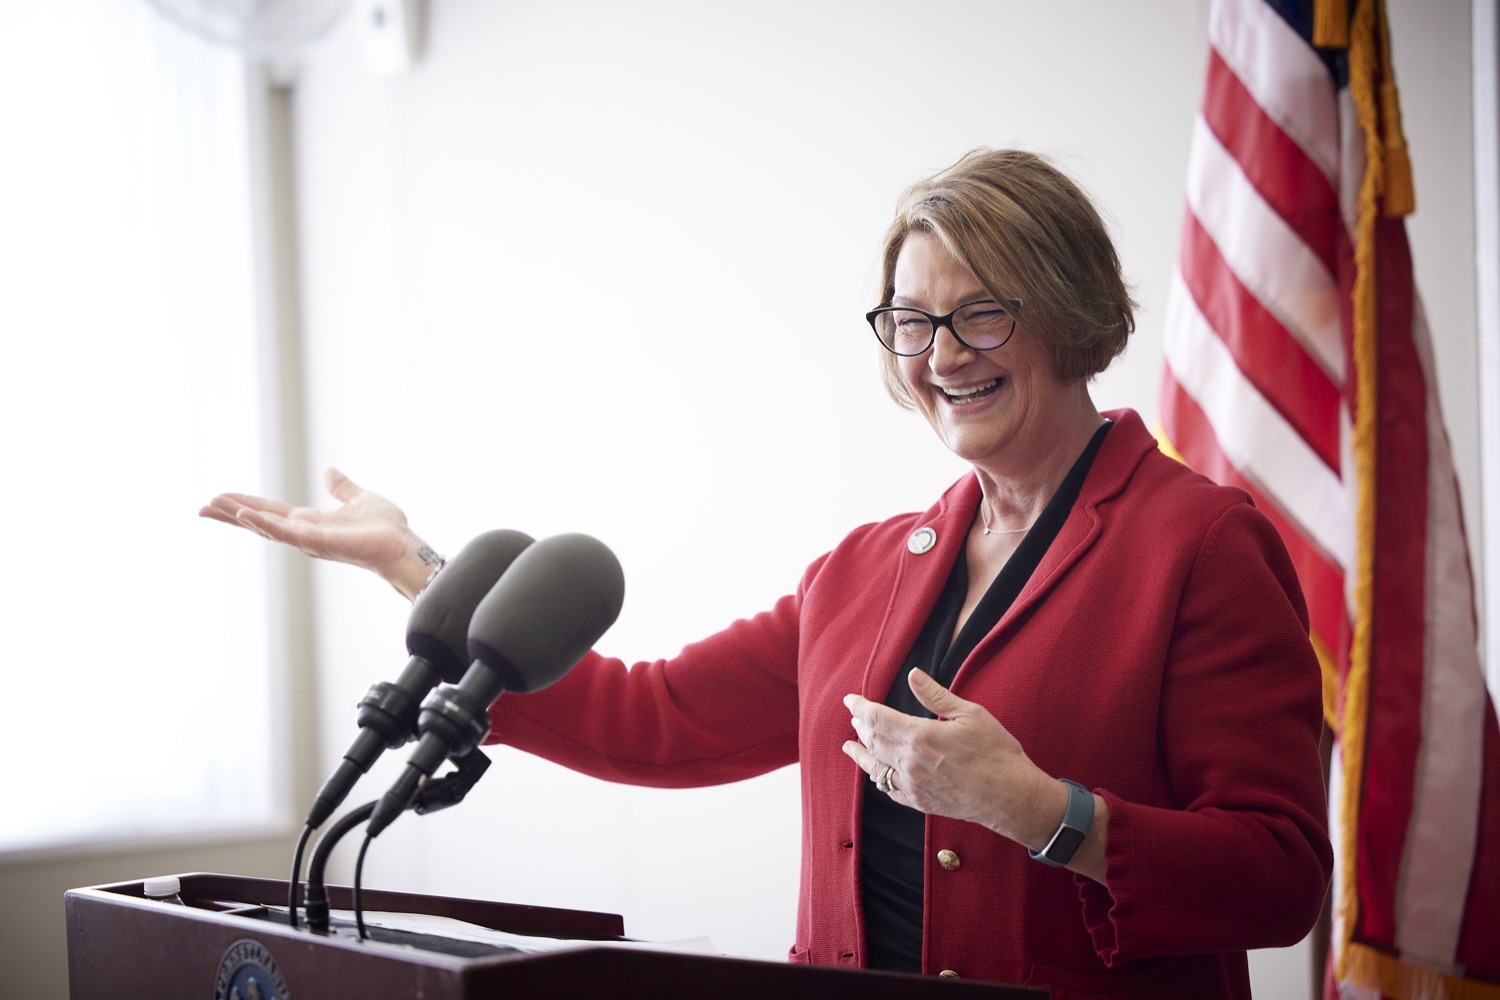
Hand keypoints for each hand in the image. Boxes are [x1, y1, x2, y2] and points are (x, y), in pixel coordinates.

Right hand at [200, 468, 438, 598]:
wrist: (404, 546)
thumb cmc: (386, 530)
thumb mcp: (359, 500)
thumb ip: (342, 488)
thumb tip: (329, 472)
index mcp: (311, 522)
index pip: (270, 511)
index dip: (246, 504)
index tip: (220, 497)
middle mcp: (305, 534)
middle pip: (260, 522)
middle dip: (231, 514)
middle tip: (202, 506)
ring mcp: (309, 541)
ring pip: (266, 528)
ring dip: (240, 517)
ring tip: (213, 506)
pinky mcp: (319, 543)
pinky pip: (286, 533)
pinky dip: (265, 525)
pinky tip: (245, 515)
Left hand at [841, 668, 1056, 845]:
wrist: (1010, 797)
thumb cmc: (996, 753)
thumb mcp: (970, 714)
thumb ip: (936, 696)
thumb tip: (913, 675)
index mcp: (920, 736)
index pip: (877, 718)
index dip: (860, 707)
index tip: (849, 700)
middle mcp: (910, 763)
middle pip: (873, 741)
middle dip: (861, 727)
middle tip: (855, 717)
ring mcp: (913, 785)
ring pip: (875, 768)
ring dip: (861, 754)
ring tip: (850, 745)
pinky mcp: (920, 802)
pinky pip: (889, 789)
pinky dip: (877, 777)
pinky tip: (875, 772)